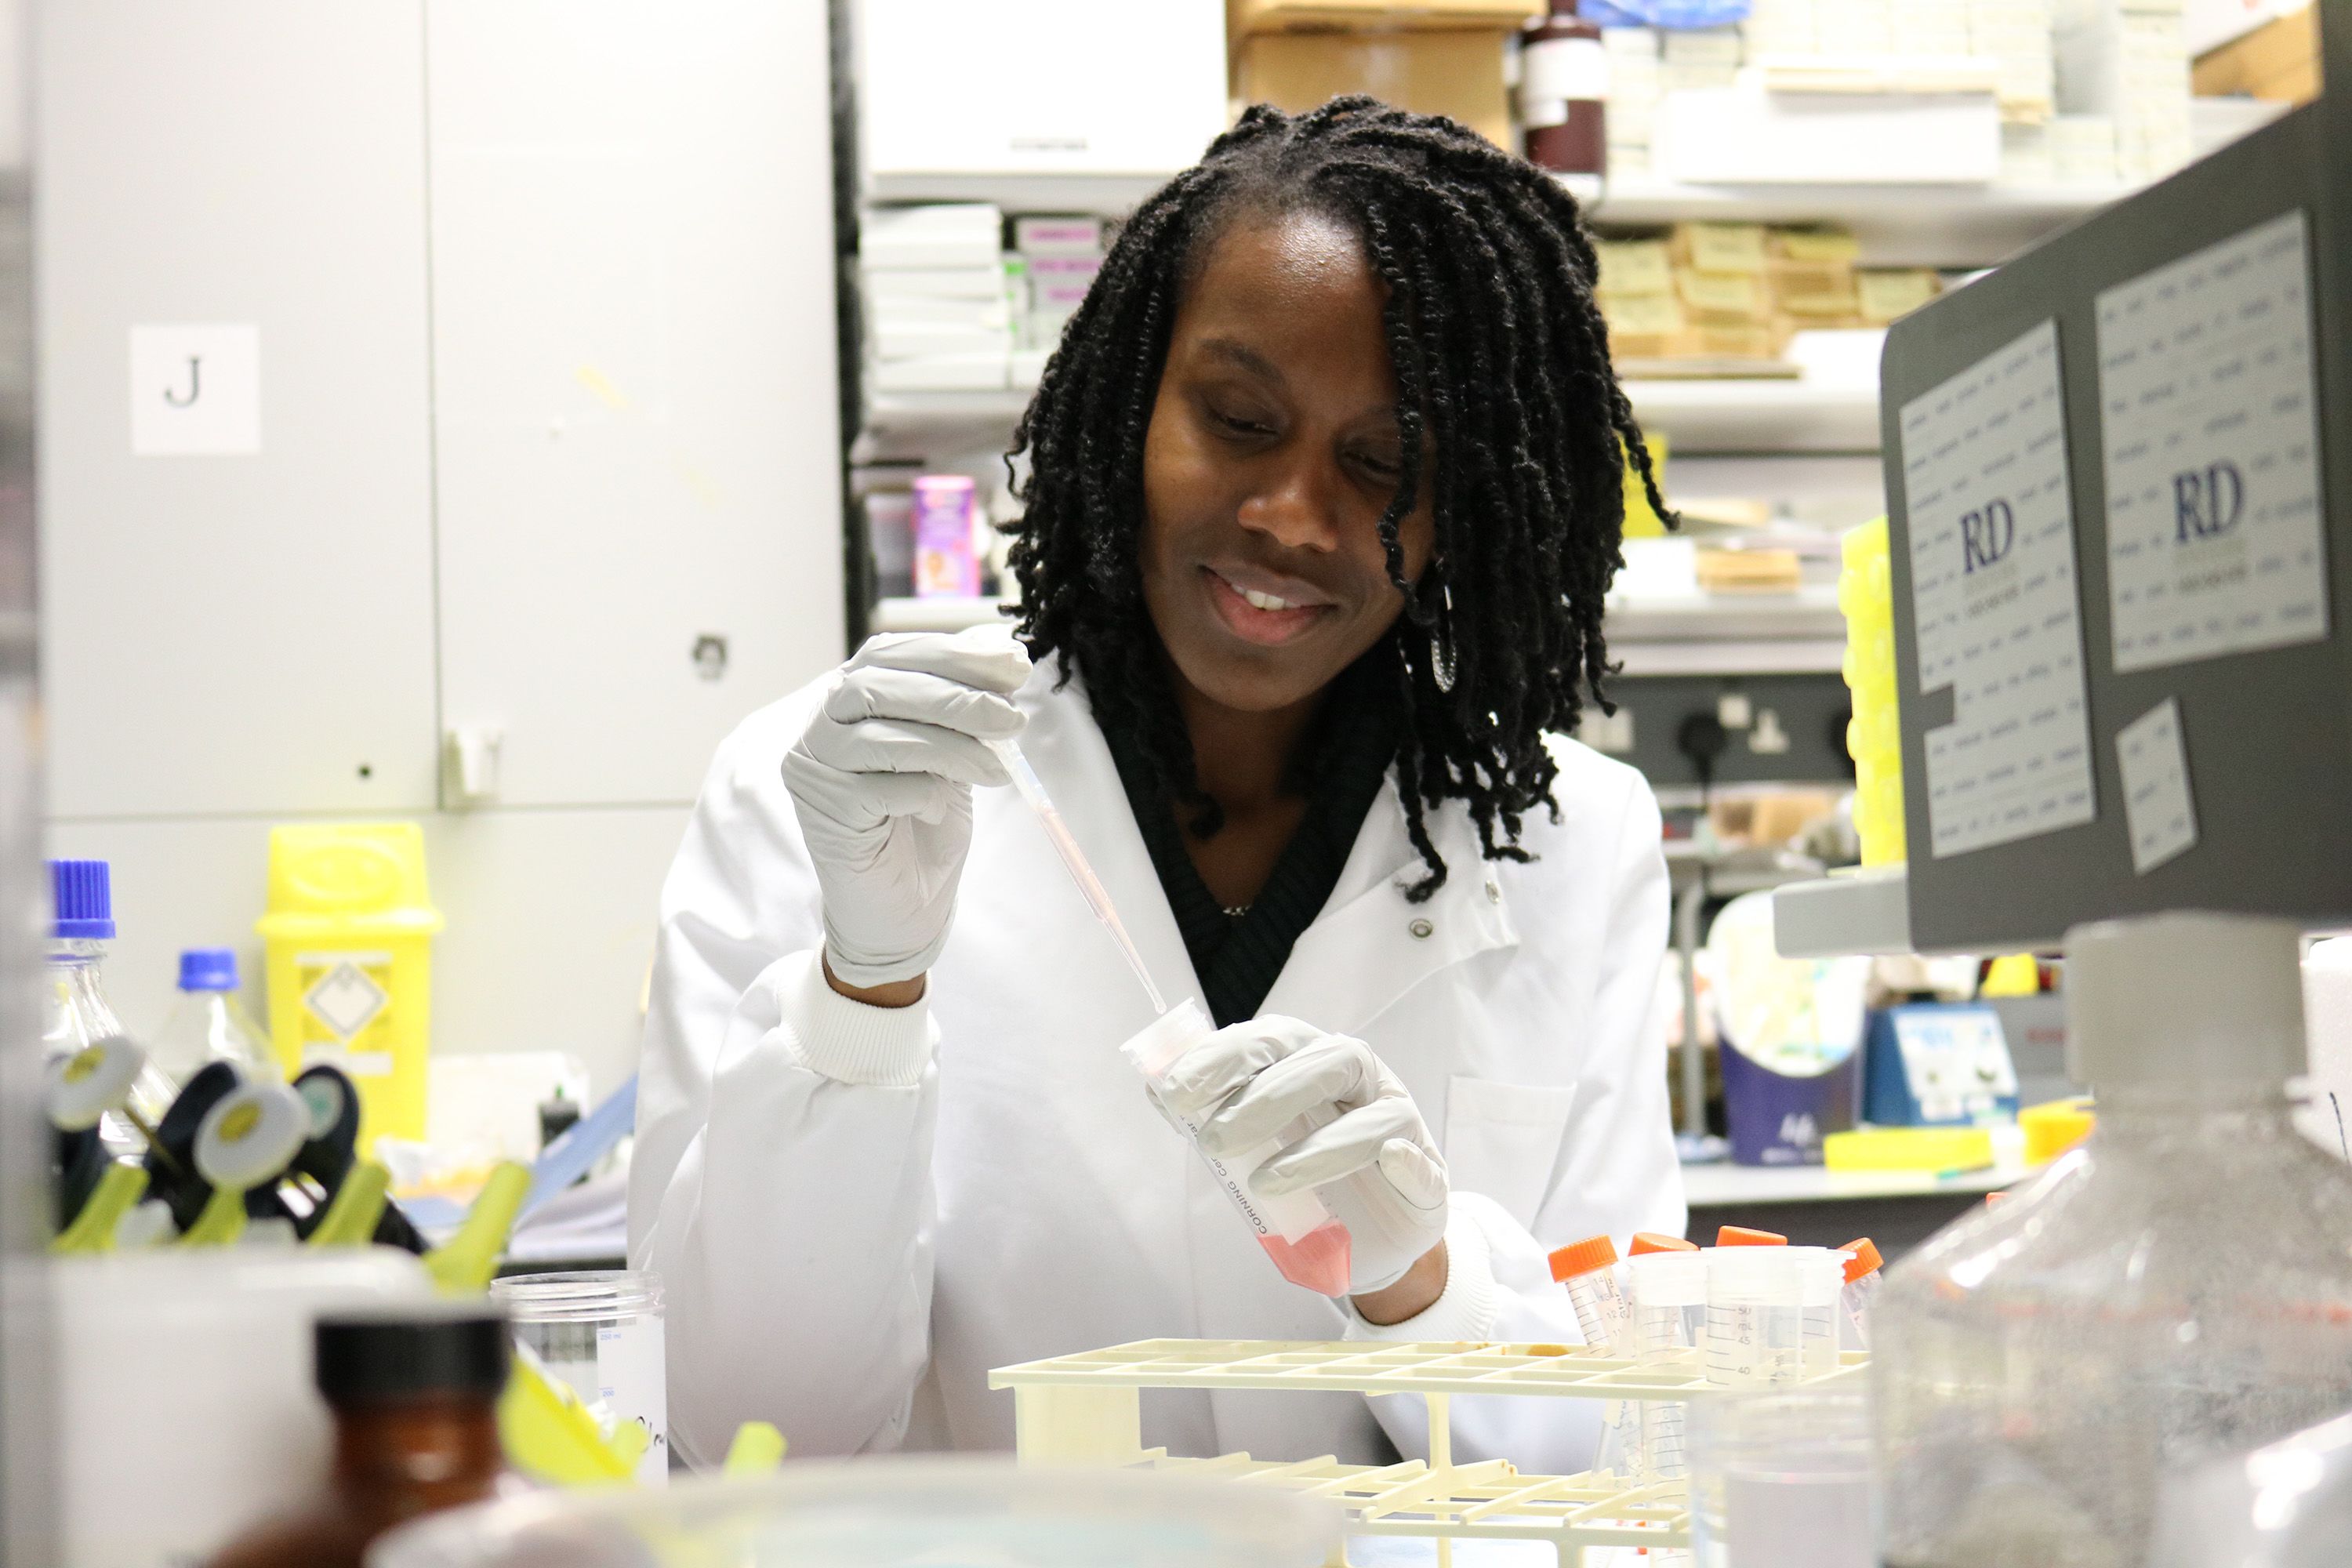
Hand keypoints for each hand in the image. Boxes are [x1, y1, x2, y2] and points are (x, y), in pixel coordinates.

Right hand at [782, 627, 1030, 989]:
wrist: (905, 911)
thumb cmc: (925, 828)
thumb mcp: (956, 754)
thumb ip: (967, 706)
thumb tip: (1006, 651)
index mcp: (852, 698)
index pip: (891, 651)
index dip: (952, 653)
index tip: (1014, 665)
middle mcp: (822, 724)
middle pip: (881, 685)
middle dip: (956, 697)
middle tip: (1013, 719)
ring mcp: (814, 766)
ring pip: (882, 735)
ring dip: (953, 746)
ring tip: (999, 768)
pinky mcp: (822, 810)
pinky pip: (879, 787)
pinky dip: (923, 792)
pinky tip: (938, 809)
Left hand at [1157, 1016, 1448, 1301]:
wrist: (1362, 1230)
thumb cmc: (1301, 1168)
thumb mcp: (1252, 1140)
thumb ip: (1213, 1110)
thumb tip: (1156, 1088)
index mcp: (1307, 1058)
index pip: (1267, 1039)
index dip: (1222, 1058)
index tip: (1174, 1094)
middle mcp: (1356, 1077)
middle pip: (1320, 1063)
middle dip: (1262, 1098)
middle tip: (1213, 1142)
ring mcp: (1397, 1119)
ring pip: (1371, 1113)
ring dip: (1317, 1146)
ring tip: (1265, 1182)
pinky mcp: (1427, 1170)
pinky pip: (1421, 1162)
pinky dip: (1407, 1162)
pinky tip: (1390, 1163)